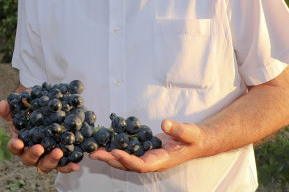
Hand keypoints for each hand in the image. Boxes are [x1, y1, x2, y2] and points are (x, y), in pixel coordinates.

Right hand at [0, 100, 80, 173]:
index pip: (14, 147)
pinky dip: (68, 166)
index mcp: (20, 142)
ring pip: (46, 165)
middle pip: (29, 160)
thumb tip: (3, 104)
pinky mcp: (60, 159)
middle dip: (34, 155)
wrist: (49, 110)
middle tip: (39, 148)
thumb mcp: (21, 106)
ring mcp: (45, 157)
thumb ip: (10, 107)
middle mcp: (32, 153)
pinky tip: (75, 165)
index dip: (15, 146)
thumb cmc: (31, 109)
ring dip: (52, 161)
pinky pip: (63, 166)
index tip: (18, 142)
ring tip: (59, 152)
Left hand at [89, 119, 204, 172]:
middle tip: (93, 153)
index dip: (127, 160)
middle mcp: (152, 162)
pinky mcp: (144, 150)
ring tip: (92, 149)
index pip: (142, 165)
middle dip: (110, 160)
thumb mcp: (190, 132)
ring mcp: (147, 157)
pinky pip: (127, 152)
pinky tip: (103, 142)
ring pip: (125, 160)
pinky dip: (115, 148)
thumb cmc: (194, 138)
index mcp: (162, 161)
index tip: (115, 152)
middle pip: (128, 165)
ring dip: (109, 156)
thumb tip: (164, 123)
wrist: (196, 142)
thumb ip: (178, 129)